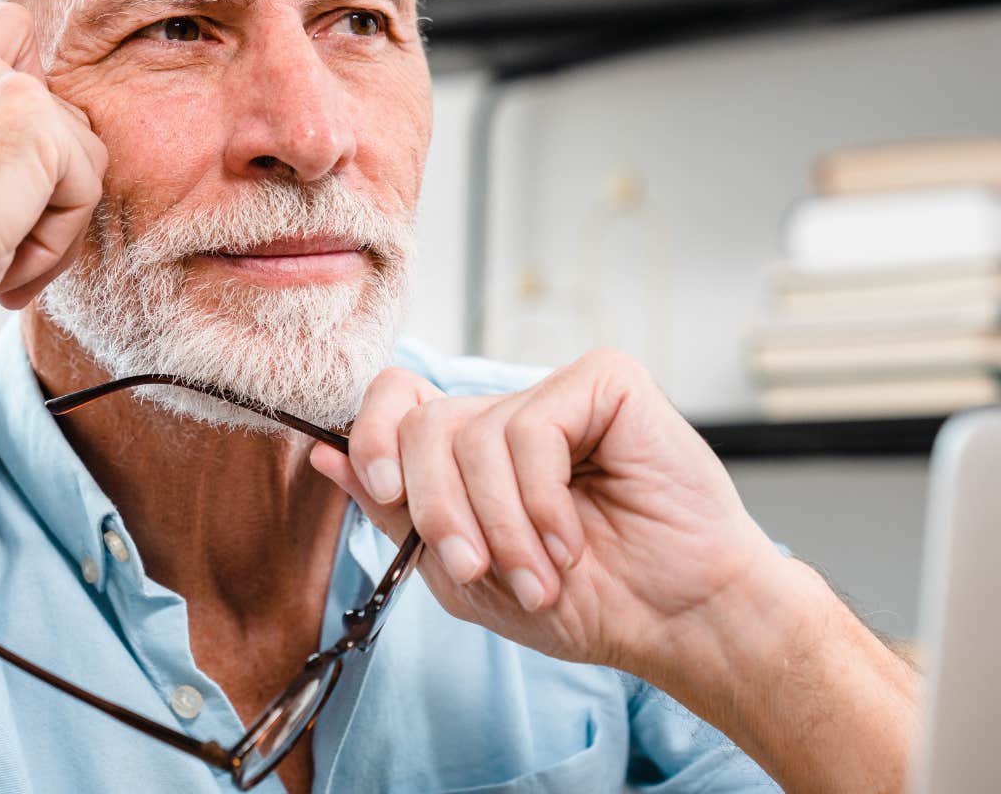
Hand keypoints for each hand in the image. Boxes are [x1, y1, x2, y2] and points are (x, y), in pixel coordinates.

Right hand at [0, 2, 106, 336]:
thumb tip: (29, 167)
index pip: (6, 34)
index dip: (28, 101)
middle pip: (57, 111)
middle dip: (44, 188)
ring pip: (79, 155)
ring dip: (50, 225)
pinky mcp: (33, 121)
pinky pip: (86, 188)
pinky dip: (56, 246)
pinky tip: (4, 274)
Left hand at [310, 350, 789, 684]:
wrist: (676, 618)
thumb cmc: (588, 600)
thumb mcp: (465, 575)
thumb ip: (397, 514)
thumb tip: (324, 455)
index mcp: (471, 451)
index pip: (394, 401)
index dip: (373, 436)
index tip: (383, 490)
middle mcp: (509, 412)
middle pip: (422, 422)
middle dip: (438, 510)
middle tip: (474, 569)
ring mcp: (557, 392)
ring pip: (474, 435)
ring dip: (500, 526)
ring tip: (543, 573)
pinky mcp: (605, 382)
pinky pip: (532, 428)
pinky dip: (542, 501)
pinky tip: (574, 537)